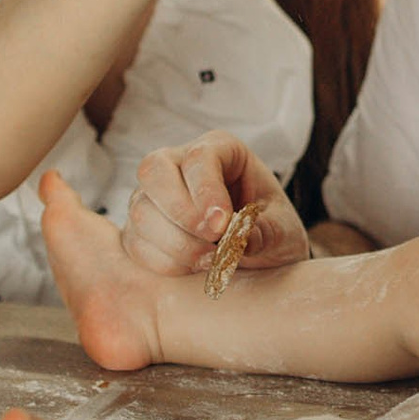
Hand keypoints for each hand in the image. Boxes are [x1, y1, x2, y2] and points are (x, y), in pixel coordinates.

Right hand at [116, 129, 307, 277]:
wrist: (261, 259)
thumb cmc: (271, 232)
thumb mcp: (283, 231)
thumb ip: (266, 232)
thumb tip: (242, 238)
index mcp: (220, 150)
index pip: (199, 157)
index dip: (206, 191)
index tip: (223, 226)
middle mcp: (179, 164)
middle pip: (154, 171)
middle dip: (181, 212)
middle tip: (213, 243)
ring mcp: (153, 196)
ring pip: (141, 211)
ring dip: (176, 244)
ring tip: (212, 260)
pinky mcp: (140, 230)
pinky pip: (136, 244)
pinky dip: (165, 262)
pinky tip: (194, 269)